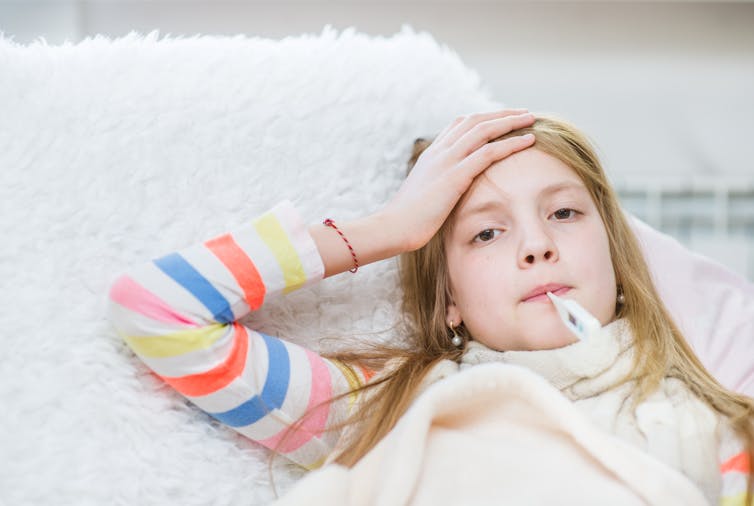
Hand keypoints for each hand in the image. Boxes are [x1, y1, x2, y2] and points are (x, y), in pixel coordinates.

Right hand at [381, 109, 535, 251]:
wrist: (392, 227)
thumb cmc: (407, 220)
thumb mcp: (424, 196)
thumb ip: (437, 187)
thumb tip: (448, 195)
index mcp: (431, 154)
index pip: (459, 125)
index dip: (483, 119)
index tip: (502, 120)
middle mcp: (439, 151)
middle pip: (475, 120)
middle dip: (501, 114)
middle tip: (523, 113)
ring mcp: (447, 161)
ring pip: (484, 130)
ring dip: (511, 121)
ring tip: (531, 118)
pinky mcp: (455, 175)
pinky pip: (489, 152)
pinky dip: (511, 142)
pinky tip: (529, 140)